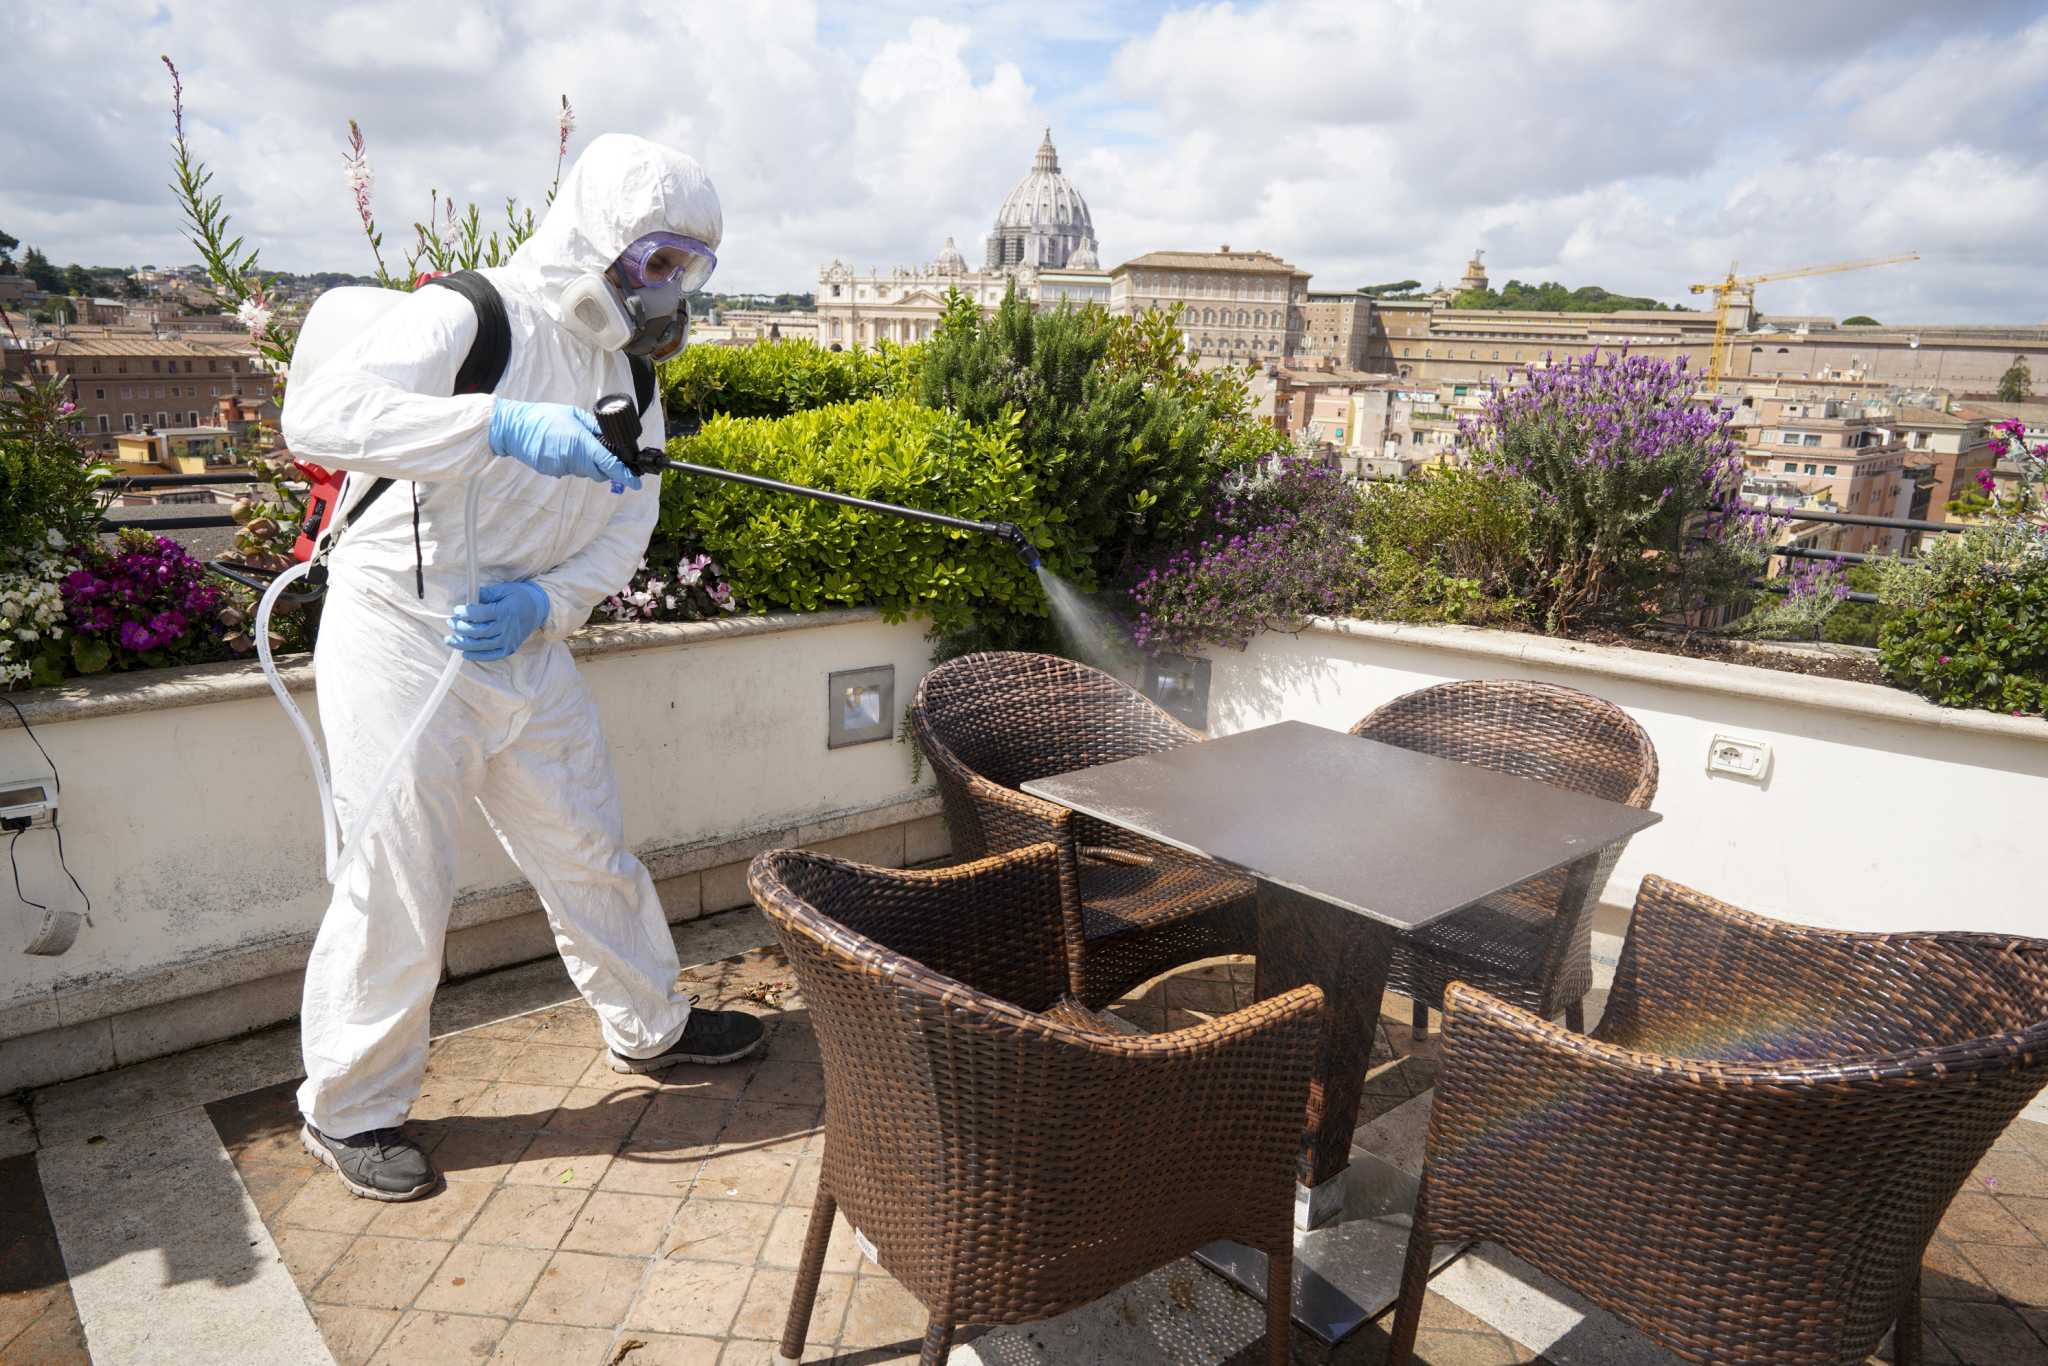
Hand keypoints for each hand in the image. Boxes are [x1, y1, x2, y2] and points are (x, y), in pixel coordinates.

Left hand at [445, 581, 549, 660]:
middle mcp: (506, 628)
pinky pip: (491, 656)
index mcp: (505, 611)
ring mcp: (508, 641)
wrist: (539, 609)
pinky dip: (477, 656)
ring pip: (481, 645)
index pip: (479, 615)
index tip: (456, 610)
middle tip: (450, 623)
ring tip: (450, 640)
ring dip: (462, 644)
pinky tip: (464, 653)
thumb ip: (487, 593)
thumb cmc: (520, 597)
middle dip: (460, 628)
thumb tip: (469, 597)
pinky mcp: (509, 648)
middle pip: (477, 632)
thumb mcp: (505, 589)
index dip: (464, 613)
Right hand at [487, 398, 641, 487]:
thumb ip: (593, 427)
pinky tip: (562, 448)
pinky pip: (569, 470)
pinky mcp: (552, 472)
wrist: (513, 427)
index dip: (624, 475)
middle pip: (599, 473)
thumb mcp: (573, 414)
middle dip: (606, 468)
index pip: (609, 464)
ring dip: (587, 463)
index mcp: (582, 443)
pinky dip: (572, 462)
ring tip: (574, 444)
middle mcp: (574, 459)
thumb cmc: (543, 417)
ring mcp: (562, 468)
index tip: (635, 482)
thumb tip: (609, 438)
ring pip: (584, 472)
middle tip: (605, 456)